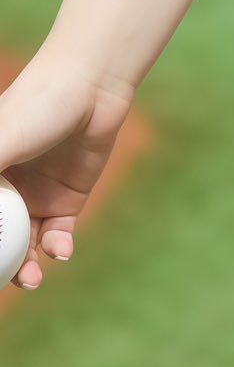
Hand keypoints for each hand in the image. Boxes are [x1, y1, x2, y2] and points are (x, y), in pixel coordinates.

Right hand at [0, 49, 136, 291]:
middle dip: (0, 266)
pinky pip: (57, 236)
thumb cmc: (37, 105)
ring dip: (26, 268)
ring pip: (24, 246)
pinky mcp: (67, 198)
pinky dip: (56, 249)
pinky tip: (60, 249)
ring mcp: (35, 196)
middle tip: (8, 282)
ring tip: (33, 278)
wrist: (92, 85)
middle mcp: (4, 189)